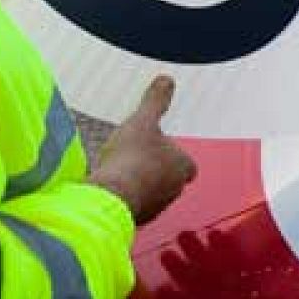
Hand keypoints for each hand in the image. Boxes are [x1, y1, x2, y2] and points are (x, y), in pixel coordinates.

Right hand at [89, 76, 196, 225]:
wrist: (110, 196)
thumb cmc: (132, 157)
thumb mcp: (143, 121)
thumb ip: (155, 101)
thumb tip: (167, 79)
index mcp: (183, 167)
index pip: (188, 164)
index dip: (176, 156)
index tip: (162, 148)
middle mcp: (174, 191)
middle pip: (171, 180)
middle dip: (157, 171)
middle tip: (138, 158)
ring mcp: (156, 207)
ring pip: (153, 194)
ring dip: (141, 185)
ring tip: (122, 172)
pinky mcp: (137, 219)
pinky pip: (135, 207)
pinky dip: (126, 198)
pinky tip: (111, 188)